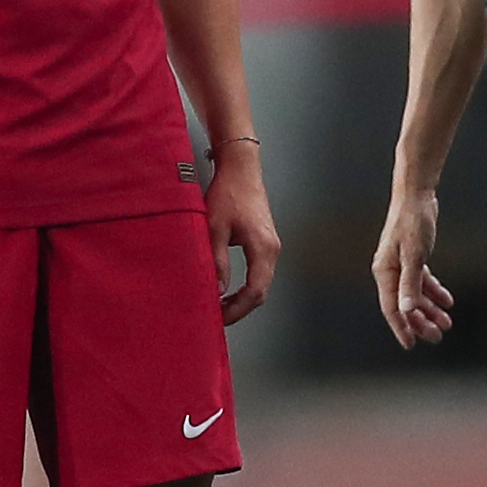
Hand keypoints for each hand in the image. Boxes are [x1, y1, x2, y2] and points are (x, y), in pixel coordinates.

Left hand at [205, 142, 279, 324]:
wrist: (240, 168)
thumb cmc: (228, 192)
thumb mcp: (214, 229)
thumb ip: (216, 262)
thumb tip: (216, 290)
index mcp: (263, 248)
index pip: (255, 292)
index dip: (236, 310)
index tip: (218, 318)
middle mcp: (272, 249)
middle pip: (260, 292)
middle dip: (239, 309)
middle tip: (216, 318)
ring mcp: (270, 246)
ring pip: (260, 283)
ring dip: (241, 298)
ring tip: (219, 306)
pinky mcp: (264, 241)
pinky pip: (258, 273)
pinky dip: (245, 286)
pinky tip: (228, 289)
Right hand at [372, 188, 452, 346]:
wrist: (417, 196)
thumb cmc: (412, 221)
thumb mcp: (414, 255)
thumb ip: (411, 283)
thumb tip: (407, 309)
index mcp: (385, 272)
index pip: (391, 308)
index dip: (402, 328)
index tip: (411, 344)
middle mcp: (390, 271)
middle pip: (405, 304)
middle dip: (421, 322)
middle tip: (437, 336)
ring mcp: (401, 265)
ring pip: (415, 294)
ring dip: (430, 309)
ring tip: (446, 321)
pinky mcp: (413, 257)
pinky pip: (422, 281)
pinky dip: (434, 291)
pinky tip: (446, 300)